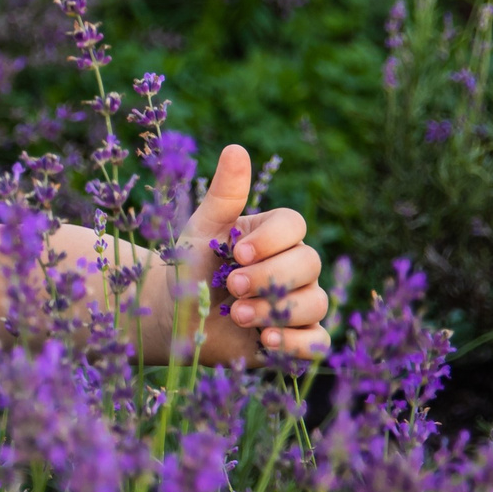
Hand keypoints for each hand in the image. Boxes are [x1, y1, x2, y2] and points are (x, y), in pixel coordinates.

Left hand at [175, 144, 330, 363]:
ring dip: (277, 310)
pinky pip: (318, 342)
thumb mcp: (202, 230)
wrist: (174, 314)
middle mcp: (294, 266)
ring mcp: (298, 303)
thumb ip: (223, 195)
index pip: (294, 226)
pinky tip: (267, 340)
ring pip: (315, 302)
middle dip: (270, 277)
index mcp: (274, 234)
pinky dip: (297, 342)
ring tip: (236, 314)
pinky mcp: (296, 338)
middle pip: (309, 263)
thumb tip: (237, 148)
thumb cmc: (190, 266)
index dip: (272, 240)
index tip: (237, 252)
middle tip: (232, 286)